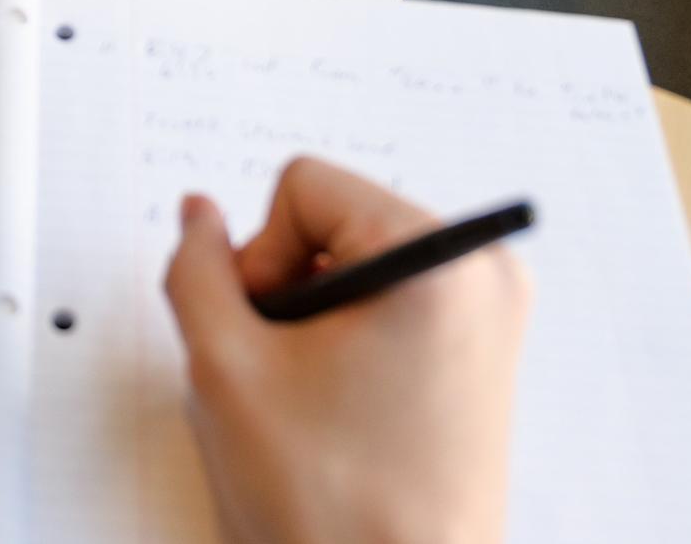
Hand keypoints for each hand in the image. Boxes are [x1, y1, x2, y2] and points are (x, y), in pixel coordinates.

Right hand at [163, 157, 530, 543]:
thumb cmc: (334, 503)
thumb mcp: (226, 368)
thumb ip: (196, 271)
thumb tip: (198, 214)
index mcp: (438, 261)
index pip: (304, 186)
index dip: (259, 257)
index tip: (271, 333)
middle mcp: (484, 272)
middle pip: (335, 219)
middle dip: (289, 286)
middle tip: (290, 372)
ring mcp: (493, 312)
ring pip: (357, 261)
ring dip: (317, 317)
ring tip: (319, 397)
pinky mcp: (486, 348)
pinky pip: (393, 299)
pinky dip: (353, 337)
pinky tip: (346, 405)